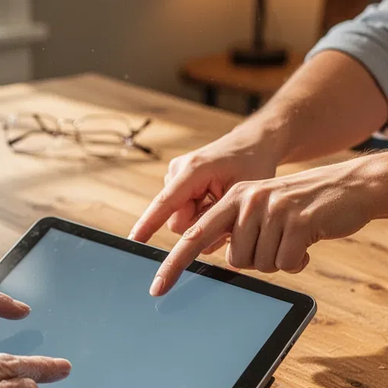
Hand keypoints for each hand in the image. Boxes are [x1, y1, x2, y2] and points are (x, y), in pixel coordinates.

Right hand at [129, 126, 283, 243]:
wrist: (252, 143)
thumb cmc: (252, 165)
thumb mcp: (242, 194)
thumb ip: (219, 219)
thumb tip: (198, 244)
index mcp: (193, 170)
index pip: (166, 203)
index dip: (148, 224)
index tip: (134, 241)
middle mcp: (177, 171)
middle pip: (177, 221)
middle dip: (199, 225)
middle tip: (224, 210)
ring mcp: (175, 176)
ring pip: (181, 219)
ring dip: (202, 219)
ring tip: (220, 201)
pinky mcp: (178, 182)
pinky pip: (183, 211)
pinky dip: (200, 212)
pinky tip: (214, 199)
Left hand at [148, 160, 375, 295]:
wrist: (350, 187)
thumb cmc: (305, 205)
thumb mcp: (265, 208)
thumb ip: (239, 228)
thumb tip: (224, 263)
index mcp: (235, 197)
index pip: (195, 236)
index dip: (175, 264)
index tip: (157, 288)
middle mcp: (248, 200)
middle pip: (236, 261)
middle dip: (259, 260)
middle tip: (279, 240)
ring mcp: (273, 210)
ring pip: (261, 265)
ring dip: (281, 259)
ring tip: (295, 236)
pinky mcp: (297, 222)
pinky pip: (286, 264)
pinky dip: (298, 262)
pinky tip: (308, 242)